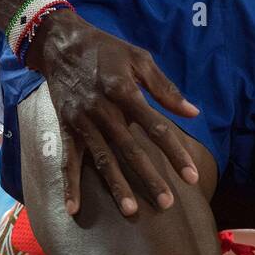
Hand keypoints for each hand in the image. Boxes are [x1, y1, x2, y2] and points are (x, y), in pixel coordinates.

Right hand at [26, 8, 200, 216]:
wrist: (61, 44)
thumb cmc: (106, 50)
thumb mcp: (139, 59)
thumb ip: (165, 88)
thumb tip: (193, 112)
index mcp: (124, 91)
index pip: (156, 127)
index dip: (175, 152)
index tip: (191, 176)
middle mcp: (103, 110)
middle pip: (130, 149)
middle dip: (149, 177)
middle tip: (167, 203)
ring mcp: (83, 121)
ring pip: (103, 159)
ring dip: (116, 186)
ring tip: (131, 210)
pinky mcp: (66, 128)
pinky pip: (68, 160)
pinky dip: (69, 185)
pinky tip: (73, 209)